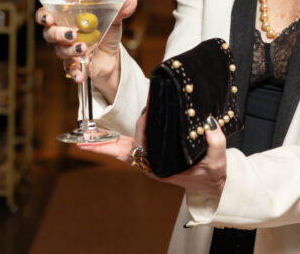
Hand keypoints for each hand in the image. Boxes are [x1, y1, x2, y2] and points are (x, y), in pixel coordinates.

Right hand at [37, 0, 137, 84]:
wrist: (112, 57)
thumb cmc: (106, 33)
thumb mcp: (115, 20)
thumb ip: (120, 9)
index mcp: (67, 18)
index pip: (46, 14)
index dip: (43, 16)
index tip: (48, 18)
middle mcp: (62, 34)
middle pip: (49, 33)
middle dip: (58, 33)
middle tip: (71, 34)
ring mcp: (67, 50)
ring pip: (60, 50)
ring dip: (70, 49)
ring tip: (84, 48)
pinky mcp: (74, 65)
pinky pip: (69, 69)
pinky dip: (74, 72)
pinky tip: (80, 75)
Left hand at [77, 113, 227, 198]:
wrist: (213, 185)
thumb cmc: (214, 174)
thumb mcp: (218, 161)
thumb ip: (216, 142)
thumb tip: (209, 123)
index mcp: (162, 168)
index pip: (143, 146)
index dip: (141, 130)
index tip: (143, 114)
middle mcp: (151, 165)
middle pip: (122, 153)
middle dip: (102, 147)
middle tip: (81, 142)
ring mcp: (149, 162)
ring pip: (123, 150)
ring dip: (106, 143)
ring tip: (84, 140)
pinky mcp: (151, 156)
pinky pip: (130, 148)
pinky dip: (116, 142)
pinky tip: (105, 137)